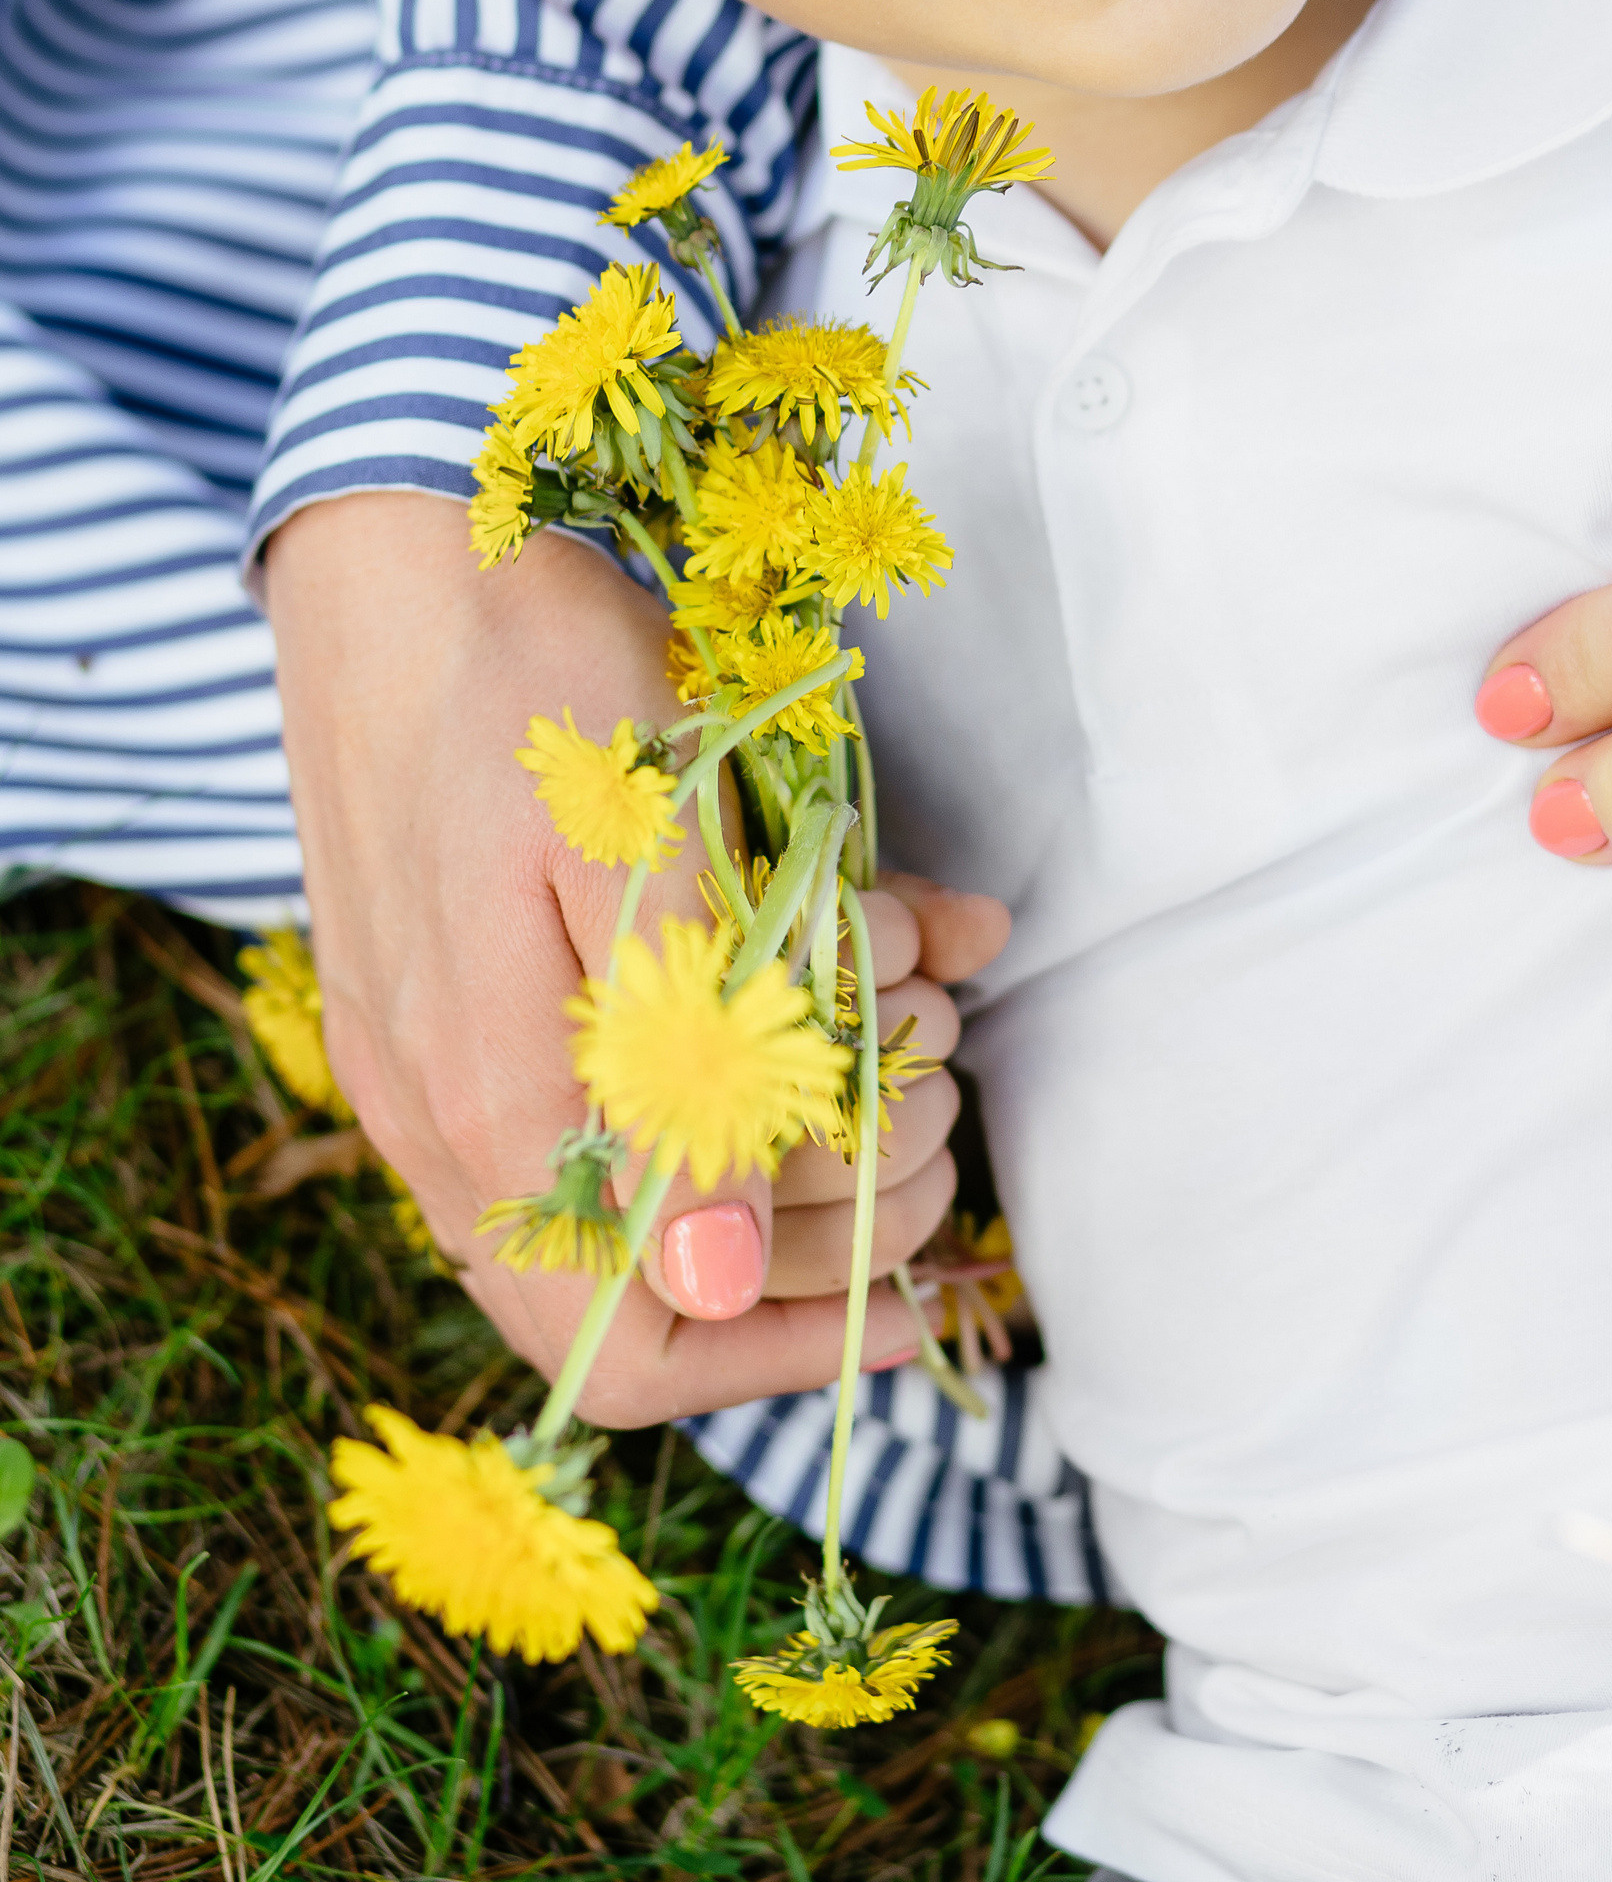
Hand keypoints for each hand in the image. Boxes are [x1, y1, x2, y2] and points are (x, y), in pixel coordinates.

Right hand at [266, 490, 1006, 1420]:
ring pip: (641, 1197)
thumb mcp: (639, 840)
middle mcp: (441, 1116)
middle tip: (941, 1085)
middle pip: (662, 1290)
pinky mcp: (452, 994)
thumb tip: (706, 1285)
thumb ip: (680, 1052)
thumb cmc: (533, 664)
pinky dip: (735, 1060)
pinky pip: (603, 1097)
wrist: (400, 530)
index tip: (921, 1278)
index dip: (787, 1346)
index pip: (630, 1351)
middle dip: (834, 1217)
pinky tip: (845, 956)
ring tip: (907, 1003)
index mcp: (486, 1099)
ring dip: (802, 1137)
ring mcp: (435, 1060)